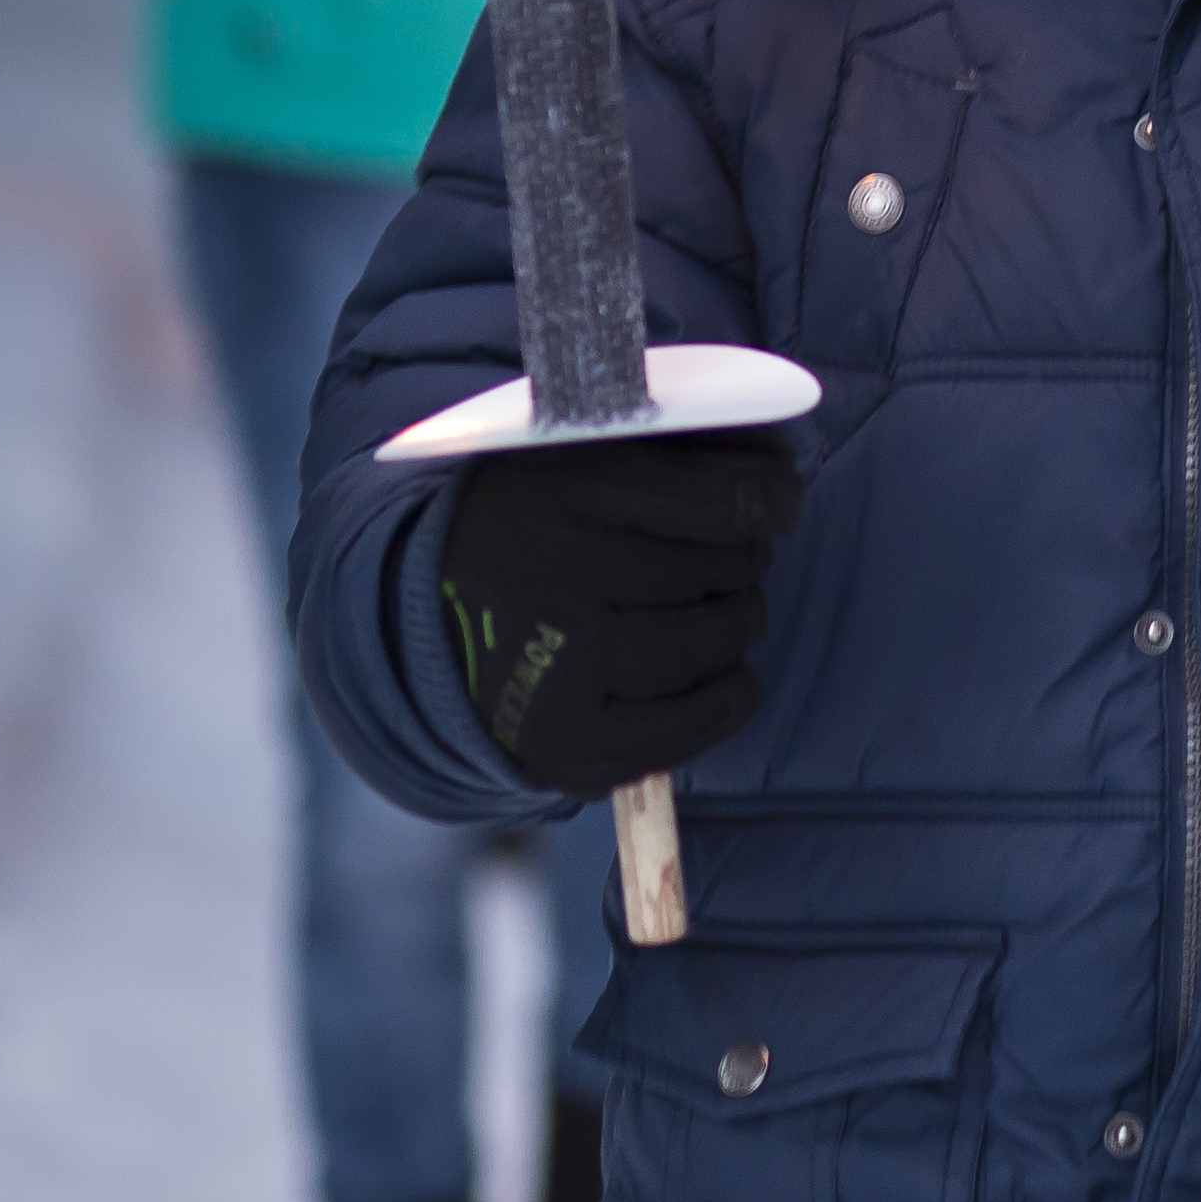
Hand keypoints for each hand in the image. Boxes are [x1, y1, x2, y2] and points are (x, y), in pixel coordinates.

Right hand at [428, 428, 806, 796]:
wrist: (422, 619)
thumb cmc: (523, 525)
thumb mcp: (572, 458)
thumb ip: (672, 455)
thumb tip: (779, 479)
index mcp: (558, 497)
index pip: (712, 501)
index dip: (766, 497)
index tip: (778, 501)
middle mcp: (559, 586)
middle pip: (720, 568)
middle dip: (742, 558)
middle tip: (729, 556)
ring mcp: (564, 675)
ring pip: (711, 642)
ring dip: (736, 621)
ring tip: (719, 609)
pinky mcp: (572, 746)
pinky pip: (694, 723)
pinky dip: (729, 694)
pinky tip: (724, 671)